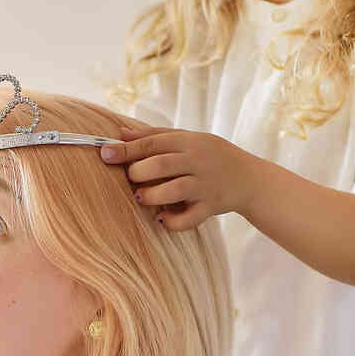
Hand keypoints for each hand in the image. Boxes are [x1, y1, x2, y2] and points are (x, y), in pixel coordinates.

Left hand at [101, 120, 259, 231]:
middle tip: (131, 179)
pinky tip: (162, 218)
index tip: (104, 154)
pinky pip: (190, 218)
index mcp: (189, 142)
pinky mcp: (211, 207)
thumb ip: (155, 136)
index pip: (153, 143)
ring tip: (142, 197)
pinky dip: (172, 222)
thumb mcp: (188, 139)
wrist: (250, 178)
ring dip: (152, 196)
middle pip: (162, 165)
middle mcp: (198, 162)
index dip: (126, 149)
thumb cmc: (210, 156)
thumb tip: (119, 133)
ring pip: (174, 191)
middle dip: (138, 173)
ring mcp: (205, 185)